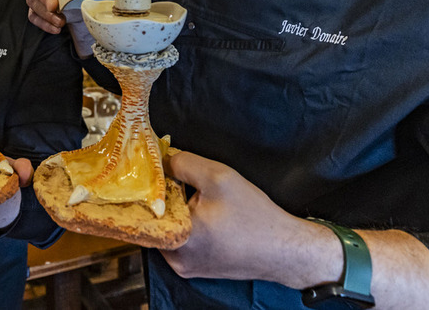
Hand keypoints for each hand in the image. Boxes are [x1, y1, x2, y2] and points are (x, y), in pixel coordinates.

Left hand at [160, 151, 338, 288]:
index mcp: (176, 238)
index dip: (146, 185)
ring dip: (175, 211)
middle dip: (162, 197)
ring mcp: (184, 267)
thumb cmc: (253, 215)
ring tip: (193, 196)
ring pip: (166, 230)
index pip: (143, 207)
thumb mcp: (218, 177)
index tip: (150, 169)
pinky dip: (185, 225)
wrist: (285, 250)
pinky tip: (202, 213)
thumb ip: (183, 164)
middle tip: (174, 179)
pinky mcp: (195, 269)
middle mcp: (174, 258)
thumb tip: (161, 159)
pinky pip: (179, 241)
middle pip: (153, 219)